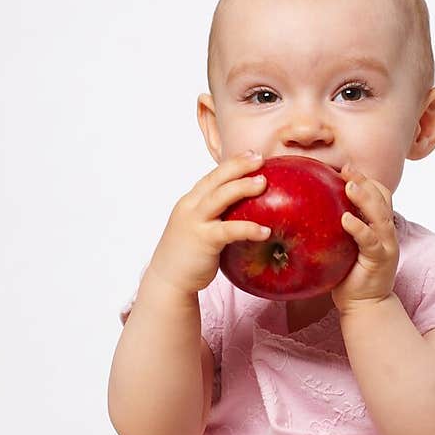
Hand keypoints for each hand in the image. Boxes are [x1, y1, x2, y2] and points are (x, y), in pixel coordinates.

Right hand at [147, 151, 271, 295]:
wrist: (168, 280)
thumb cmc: (188, 254)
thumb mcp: (199, 227)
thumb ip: (216, 216)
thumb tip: (245, 211)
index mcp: (191, 202)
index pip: (212, 176)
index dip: (232, 163)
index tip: (251, 154)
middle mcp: (190, 207)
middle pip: (215, 179)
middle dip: (238, 166)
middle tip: (260, 158)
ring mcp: (195, 222)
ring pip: (219, 197)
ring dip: (242, 187)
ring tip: (263, 182)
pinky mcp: (203, 241)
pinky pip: (229, 230)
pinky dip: (248, 228)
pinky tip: (266, 231)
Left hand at [331, 163, 399, 314]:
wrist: (364, 306)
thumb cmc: (349, 275)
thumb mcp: (342, 246)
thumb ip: (334, 228)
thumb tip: (304, 209)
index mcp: (379, 226)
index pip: (380, 194)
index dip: (366, 180)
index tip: (345, 170)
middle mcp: (387, 232)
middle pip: (382, 198)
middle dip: (366, 181)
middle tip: (347, 170)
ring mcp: (387, 246)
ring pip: (380, 215)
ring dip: (365, 198)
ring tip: (349, 186)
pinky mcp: (380, 260)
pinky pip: (371, 241)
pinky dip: (360, 228)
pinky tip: (346, 220)